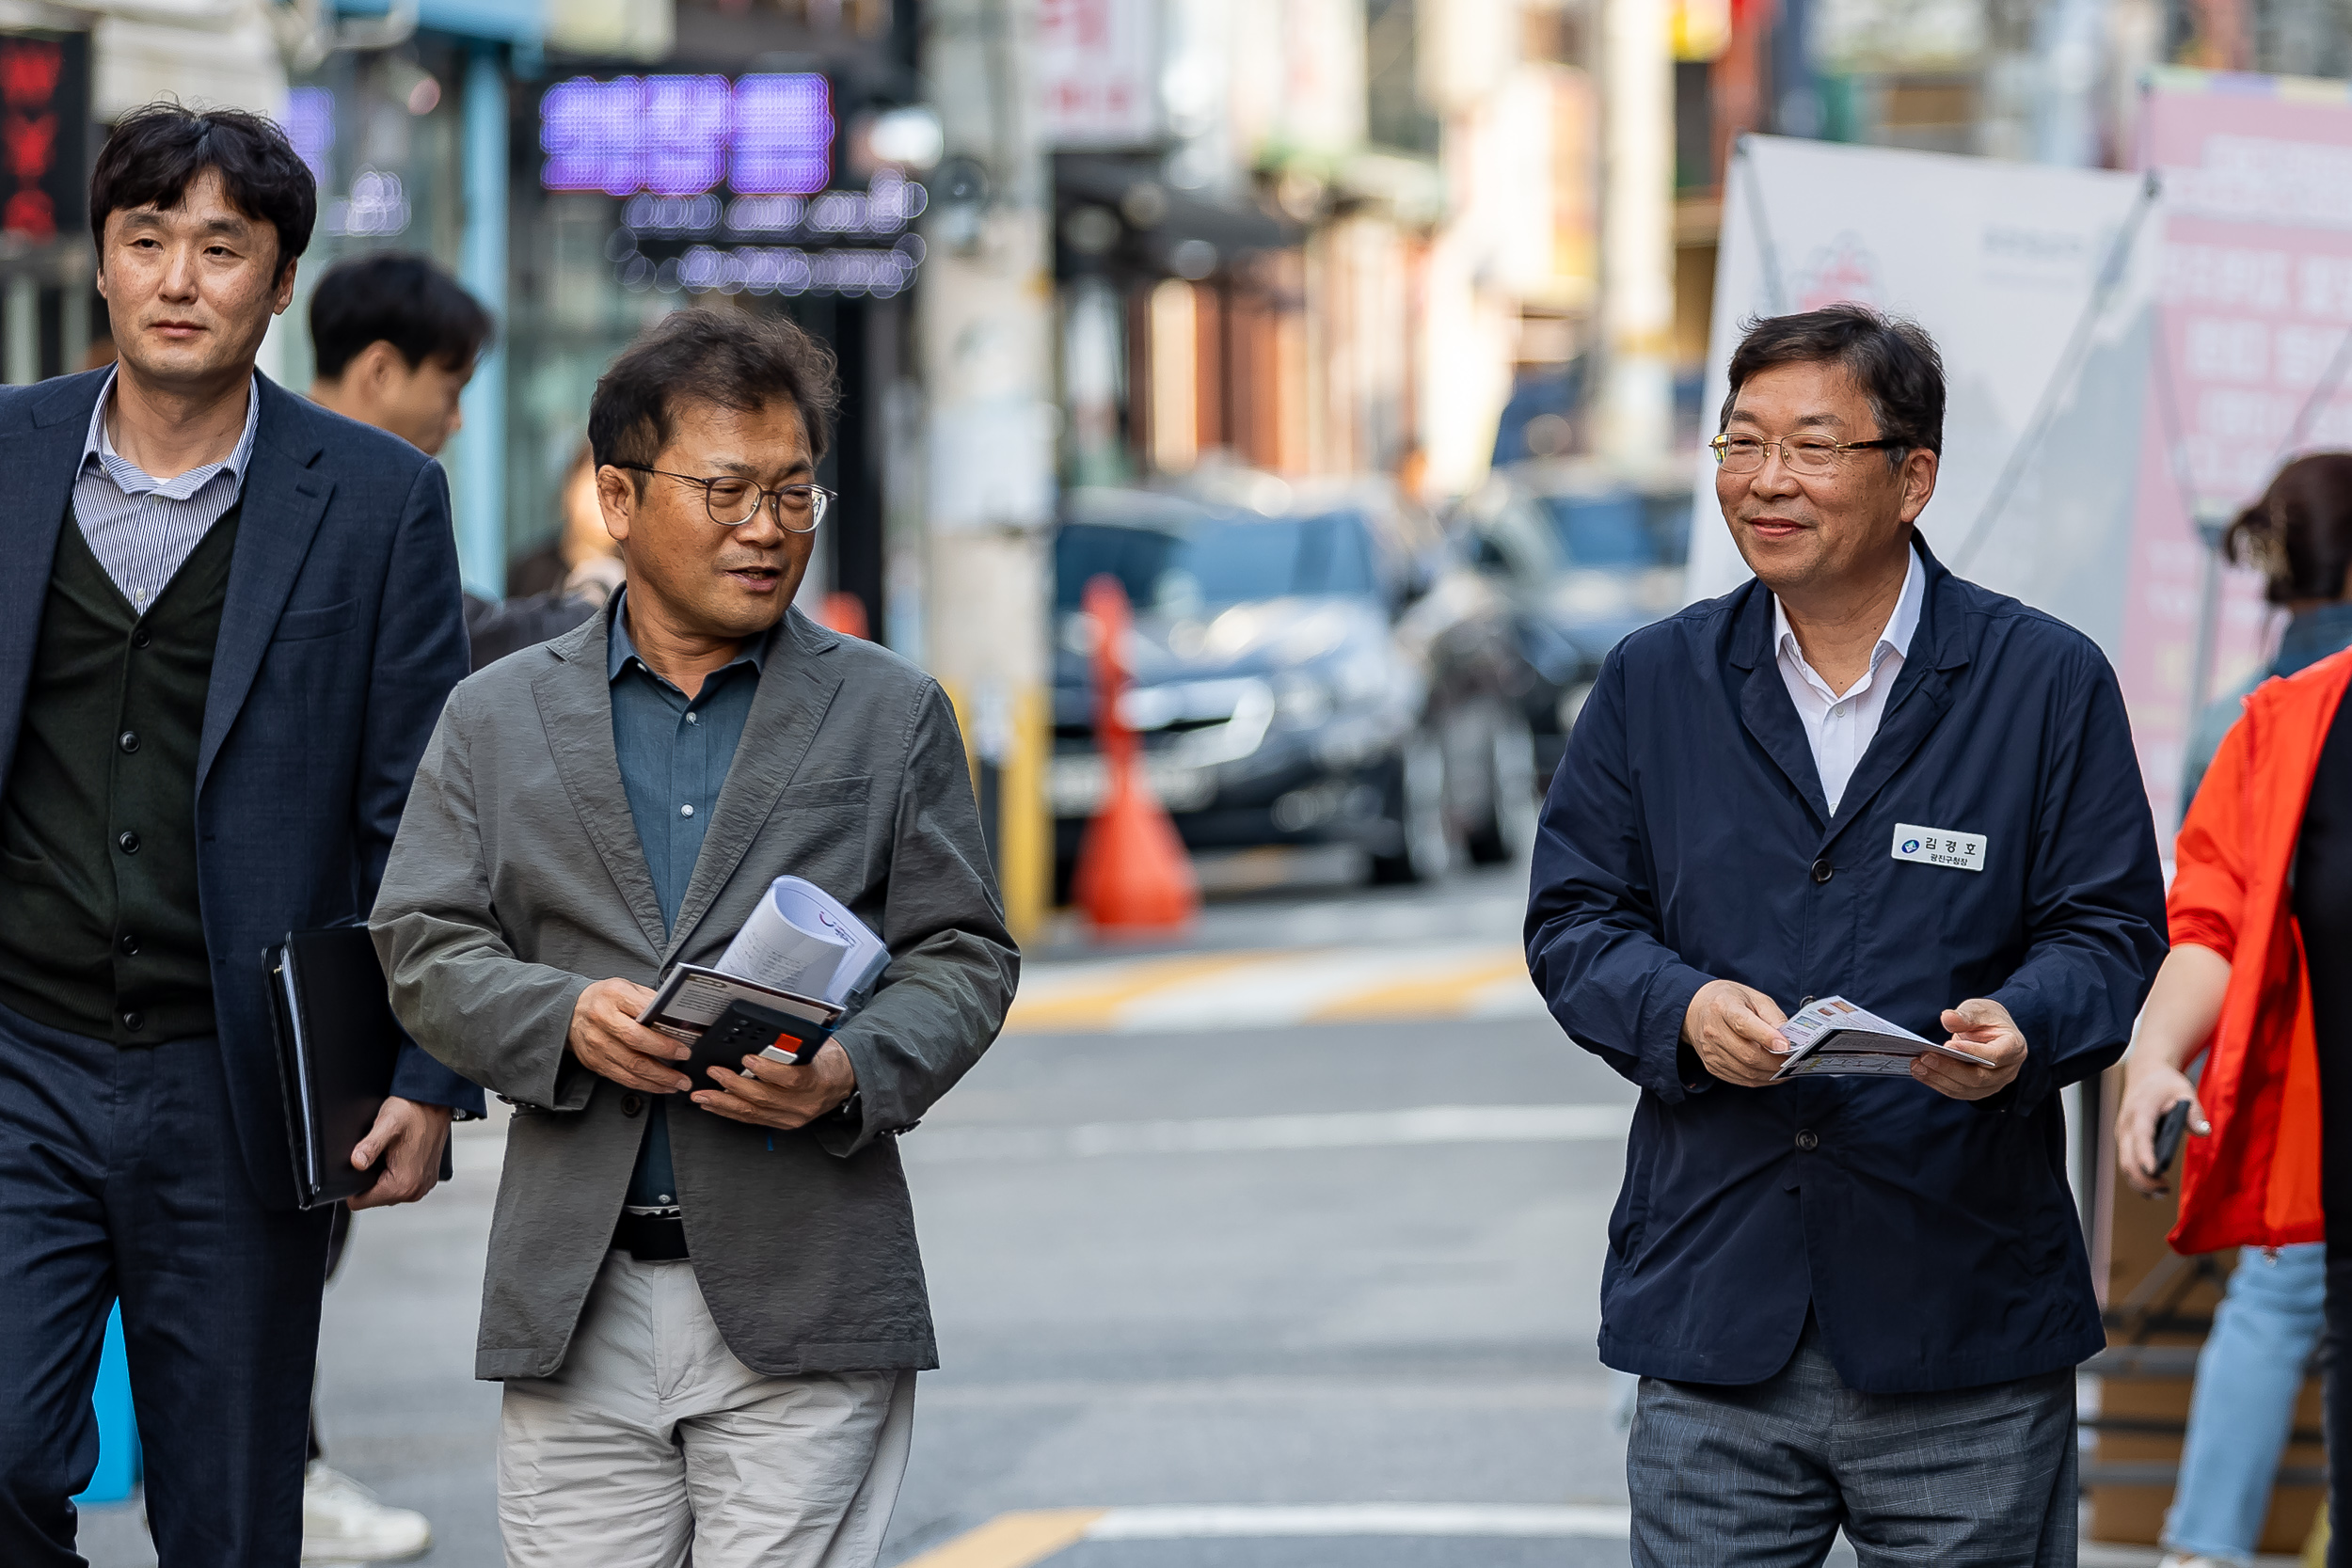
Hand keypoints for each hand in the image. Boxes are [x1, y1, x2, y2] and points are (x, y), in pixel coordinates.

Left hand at [346, 1097, 452, 1209]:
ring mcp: (424, 1185)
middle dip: (370, 1179)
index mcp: (403, 1184)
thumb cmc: (412, 1111)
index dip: (353, 1184)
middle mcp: (416, 1189)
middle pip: (375, 1198)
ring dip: (383, 1176)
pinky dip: (397, 1173)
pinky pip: (403, 1185)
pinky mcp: (428, 1178)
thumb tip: (356, 1163)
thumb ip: (369, 1147)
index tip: (362, 1163)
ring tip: (389, 1153)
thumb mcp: (386, 1125)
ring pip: (389, 1192)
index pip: (360, 1202)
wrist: (435, 1101)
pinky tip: (400, 1155)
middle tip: (378, 1154)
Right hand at [569, 977, 692, 1094]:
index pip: (642, 1014)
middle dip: (665, 1054)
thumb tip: (678, 1018)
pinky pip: (623, 1078)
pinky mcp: (595, 1063)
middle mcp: (602, 1020)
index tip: (683, 1042)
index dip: (663, 1031)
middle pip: (636, 1043)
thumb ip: (650, 1000)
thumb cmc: (606, 999)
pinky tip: (661, 1086)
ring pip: (631, 1066)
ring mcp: (597, 1044)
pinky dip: (645, 1085)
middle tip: (685, 1059)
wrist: (571, 1011)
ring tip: (679, 1082)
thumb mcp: (627, 988)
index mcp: (614, 996)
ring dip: (659, 1078)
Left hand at [693, 1040, 857, 1131]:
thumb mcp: (817, 1046)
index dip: (766, 1069)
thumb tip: (764, 1034)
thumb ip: (793, 1044)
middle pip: (765, 1098)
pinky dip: (730, 1112)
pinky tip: (714, 1105)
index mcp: (817, 1080)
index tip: (747, 1058)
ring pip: (754, 1112)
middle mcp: (804, 1104)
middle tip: (715, 1072)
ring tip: (703, 1095)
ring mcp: (792, 1117)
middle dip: (734, 1085)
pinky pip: (752, 1119)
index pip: (790, 1079)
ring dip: (724, 1103)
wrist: (843, 1081)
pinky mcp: (782, 1123)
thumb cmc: (829, 1061)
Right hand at [1682, 980, 1790, 1087]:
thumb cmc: (1730, 1000)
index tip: (1787, 1046)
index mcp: (1723, 1007)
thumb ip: (1772, 1015)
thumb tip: (1789, 1037)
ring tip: (1787, 1069)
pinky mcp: (1712, 1065)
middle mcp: (1713, 1031)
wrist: (1696, 1009)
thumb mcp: (1754, 997)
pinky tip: (1772, 1073)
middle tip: (1795, 1062)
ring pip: (1746, 1072)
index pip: (1744, 1025)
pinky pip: (1741, 1079)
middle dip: (1776, 1062)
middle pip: (1748, 1055)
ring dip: (1771, 1074)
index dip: (1767, 1037)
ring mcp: (1710, 1051)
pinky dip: (1760, 1079)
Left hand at [1914, 998, 2025, 1100]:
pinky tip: (1919, 1072)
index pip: (1995, 1056)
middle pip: (1978, 1077)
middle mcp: (2007, 1071)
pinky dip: (1936, 1083)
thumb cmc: (1986, 1019)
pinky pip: (1957, 1091)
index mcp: (2014, 1047)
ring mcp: (1994, 1084)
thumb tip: (1947, 1018)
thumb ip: (1966, 1015)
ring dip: (1938, 1078)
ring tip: (1916, 1065)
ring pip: (1966, 1088)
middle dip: (1949, 1068)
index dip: (1973, 1053)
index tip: (1948, 1046)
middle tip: (1925, 1057)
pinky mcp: (1978, 1090)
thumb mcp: (1979, 1009)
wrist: (1990, 1031)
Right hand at [2116, 1058, 2207, 1197]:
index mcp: (2140, 1111)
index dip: (2145, 1155)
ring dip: (2139, 1182)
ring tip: (2161, 1192)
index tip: (2154, 1171)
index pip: (2140, 1136)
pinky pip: (2126, 1162)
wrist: (2144, 1074)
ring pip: (2124, 1164)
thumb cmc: (2165, 1084)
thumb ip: (2194, 1112)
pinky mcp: (2124, 1140)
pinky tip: (2152, 1186)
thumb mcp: (2185, 1090)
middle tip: (2165, 1190)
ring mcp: (2122, 1134)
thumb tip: (2203, 1131)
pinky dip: (2137, 1177)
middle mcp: (2126, 1125)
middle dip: (2143, 1178)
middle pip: (2127, 1158)